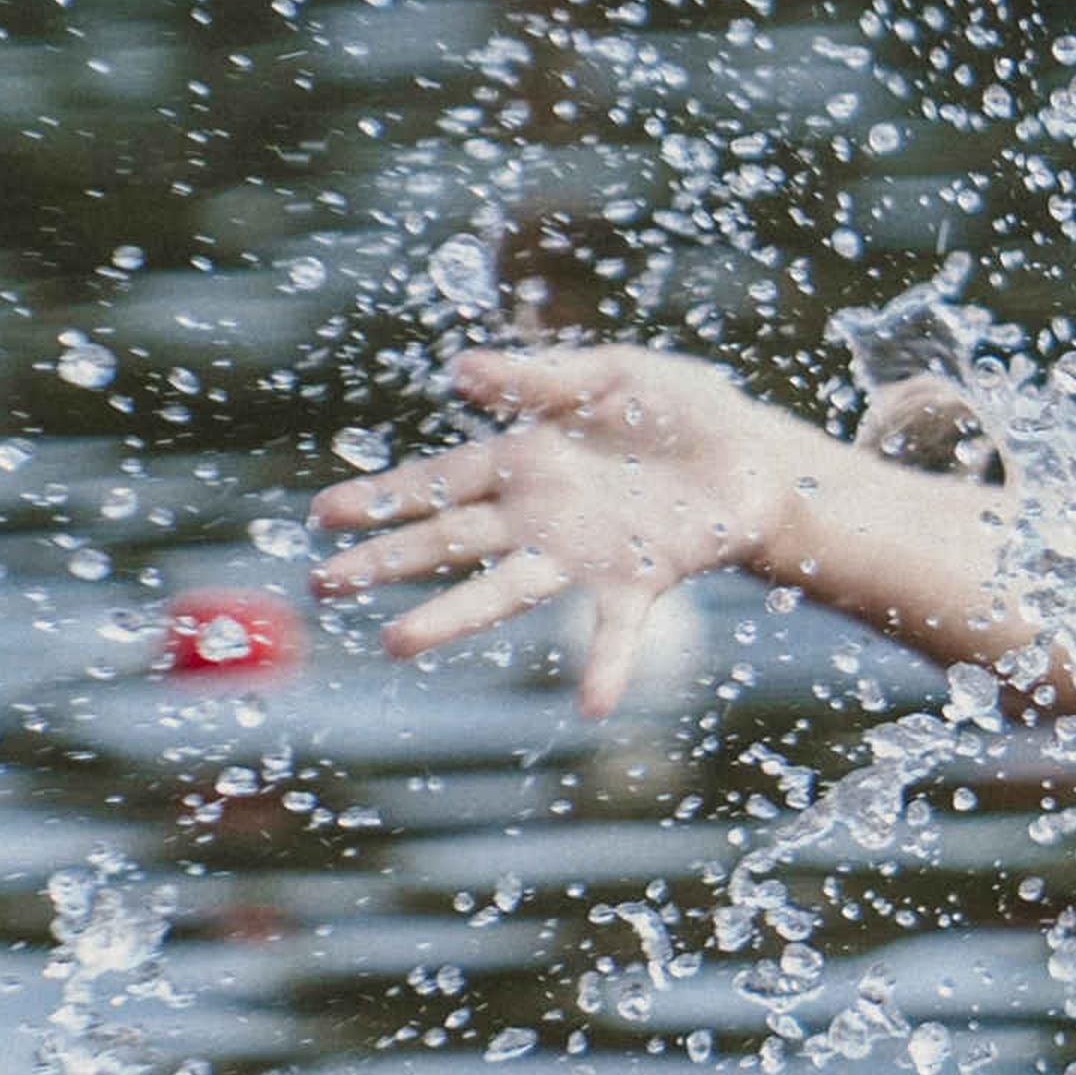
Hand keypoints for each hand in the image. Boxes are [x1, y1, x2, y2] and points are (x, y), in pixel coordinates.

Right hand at [310, 345, 816, 718]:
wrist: (754, 454)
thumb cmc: (678, 410)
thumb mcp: (609, 374)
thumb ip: (538, 378)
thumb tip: (459, 370)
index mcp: (526, 461)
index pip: (438, 481)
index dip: (382, 497)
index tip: (321, 515)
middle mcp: (541, 515)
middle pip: (450, 539)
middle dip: (386, 560)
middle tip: (325, 584)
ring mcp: (583, 554)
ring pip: (504, 589)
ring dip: (452, 616)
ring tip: (396, 644)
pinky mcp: (639, 580)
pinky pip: (616, 630)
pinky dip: (605, 666)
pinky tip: (592, 704)